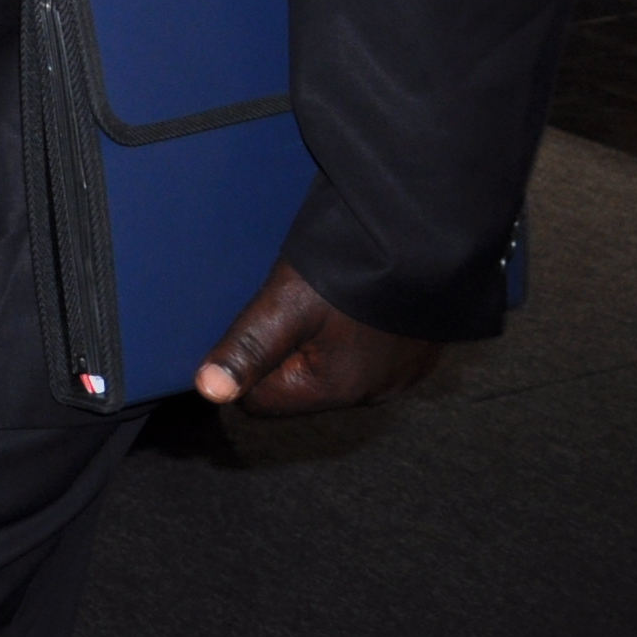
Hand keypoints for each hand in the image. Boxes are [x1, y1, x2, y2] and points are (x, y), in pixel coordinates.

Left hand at [197, 259, 440, 413]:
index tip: (249, 324)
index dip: (243, 364)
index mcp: (337, 390)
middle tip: (285, 305)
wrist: (428, 235)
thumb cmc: (354, 267)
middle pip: (296, 386)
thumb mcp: (286, 305)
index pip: (259, 401)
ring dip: (315, 342)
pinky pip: (366, 356)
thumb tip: (208, 391)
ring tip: (317, 298)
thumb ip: (247, 350)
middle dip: (281, 352)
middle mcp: (373, 393)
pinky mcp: (419, 353)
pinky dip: (350, 334)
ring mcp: (401, 374)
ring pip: (330, 370)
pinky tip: (351, 300)